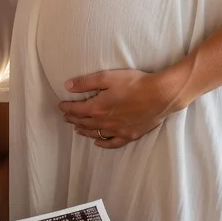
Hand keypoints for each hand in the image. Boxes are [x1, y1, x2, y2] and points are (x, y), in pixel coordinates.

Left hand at [59, 67, 188, 148]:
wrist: (160, 95)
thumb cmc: (135, 83)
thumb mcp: (108, 77)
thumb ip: (86, 82)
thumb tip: (67, 86)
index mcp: (97, 108)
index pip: (76, 109)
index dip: (66, 107)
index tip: (61, 106)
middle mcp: (105, 122)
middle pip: (84, 122)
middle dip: (73, 119)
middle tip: (66, 116)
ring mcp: (117, 131)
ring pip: (95, 133)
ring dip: (84, 130)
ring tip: (77, 128)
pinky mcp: (129, 135)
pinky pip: (112, 143)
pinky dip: (103, 143)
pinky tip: (97, 142)